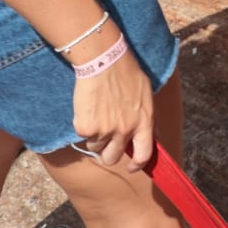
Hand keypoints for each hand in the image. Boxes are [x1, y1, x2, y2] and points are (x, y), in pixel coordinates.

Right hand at [72, 45, 156, 168]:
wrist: (103, 60)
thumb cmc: (125, 72)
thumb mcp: (144, 95)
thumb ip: (143, 116)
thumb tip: (143, 134)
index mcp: (144, 122)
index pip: (144, 154)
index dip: (137, 165)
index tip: (130, 167)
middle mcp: (126, 130)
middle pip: (113, 158)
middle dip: (108, 153)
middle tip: (104, 142)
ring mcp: (106, 130)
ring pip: (96, 148)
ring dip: (95, 137)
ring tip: (96, 113)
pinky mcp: (87, 128)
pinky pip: (83, 135)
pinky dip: (83, 125)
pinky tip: (88, 107)